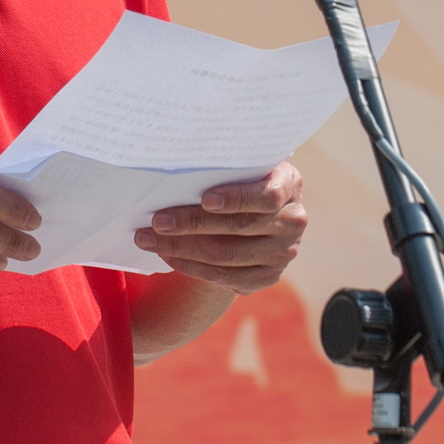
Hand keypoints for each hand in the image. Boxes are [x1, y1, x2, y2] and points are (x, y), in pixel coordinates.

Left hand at [134, 160, 305, 294]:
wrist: (256, 212)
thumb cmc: (240, 179)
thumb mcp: (242, 167)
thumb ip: (224, 168)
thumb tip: (173, 172)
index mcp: (289, 184)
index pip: (266, 196)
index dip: (236, 199)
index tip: (205, 199)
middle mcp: (293, 221)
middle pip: (239, 227)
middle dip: (192, 223)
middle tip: (157, 221)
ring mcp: (283, 253)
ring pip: (226, 255)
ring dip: (182, 248)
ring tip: (150, 239)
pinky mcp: (267, 276)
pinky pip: (224, 276)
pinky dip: (192, 266)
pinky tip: (168, 255)